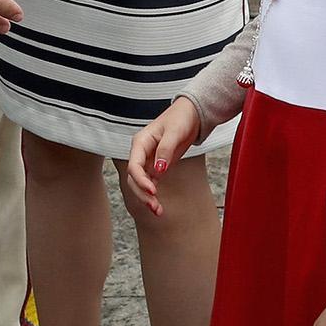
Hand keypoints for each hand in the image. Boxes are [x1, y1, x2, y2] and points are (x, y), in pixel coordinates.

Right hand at [126, 98, 202, 214]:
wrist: (192, 114)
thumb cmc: (181, 118)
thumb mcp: (174, 132)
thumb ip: (165, 150)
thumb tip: (158, 169)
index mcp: (140, 142)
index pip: (133, 165)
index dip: (140, 180)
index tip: (152, 191)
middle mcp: (141, 152)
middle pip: (134, 178)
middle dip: (142, 194)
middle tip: (155, 206)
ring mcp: (148, 160)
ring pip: (140, 183)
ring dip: (146, 197)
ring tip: (158, 211)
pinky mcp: (156, 165)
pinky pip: (150, 183)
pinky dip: (152, 195)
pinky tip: (159, 206)